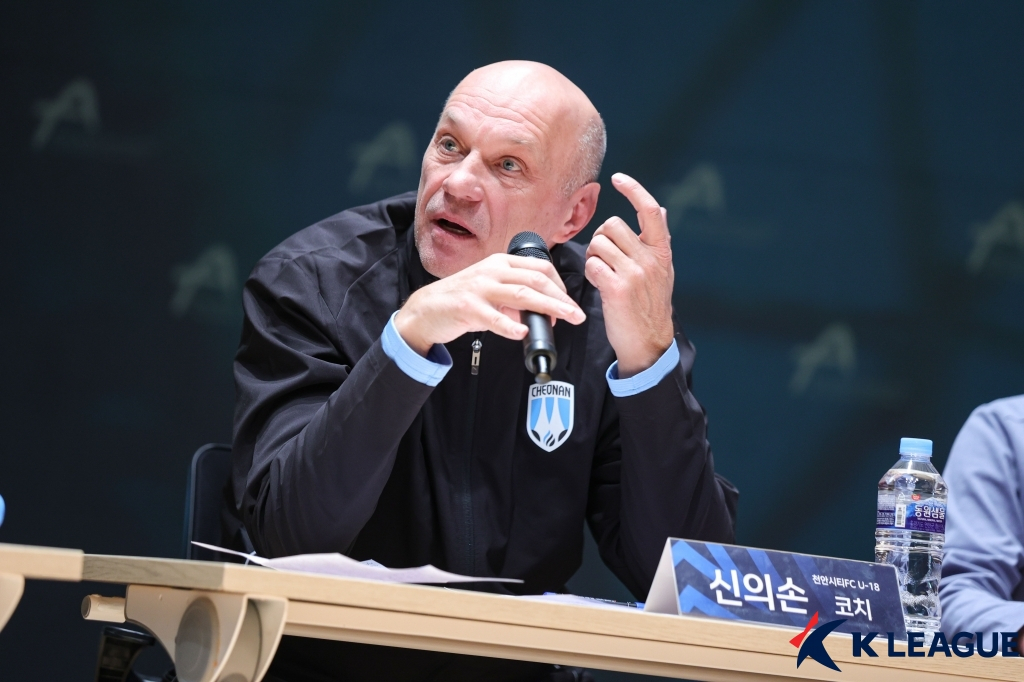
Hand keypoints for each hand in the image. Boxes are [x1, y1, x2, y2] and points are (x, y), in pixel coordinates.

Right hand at [394, 253, 585, 355]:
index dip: (559, 286)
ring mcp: (480, 288)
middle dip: (561, 298)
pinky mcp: (467, 307)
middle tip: (576, 314)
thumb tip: (541, 313)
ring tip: (565, 320)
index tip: (567, 304)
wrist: (425, 309)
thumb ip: (514, 298)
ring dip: (548, 308)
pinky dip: (510, 326)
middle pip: (536, 280)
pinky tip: (522, 334)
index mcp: (500, 263)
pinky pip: (493, 317)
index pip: (540, 267)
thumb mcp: (490, 290)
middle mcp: (492, 271)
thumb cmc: (461, 299)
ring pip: (522, 295)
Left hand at [585, 173, 674, 377]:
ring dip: (593, 256)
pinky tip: (599, 283)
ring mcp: (635, 273)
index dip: (634, 190)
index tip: (618, 178)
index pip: (650, 210)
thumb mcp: (663, 270)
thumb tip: (660, 211)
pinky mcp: (618, 289)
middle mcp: (650, 259)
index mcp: (662, 251)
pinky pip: (593, 265)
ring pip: (599, 244)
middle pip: (612, 226)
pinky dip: (590, 272)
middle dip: (601, 238)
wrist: (649, 341)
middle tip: (604, 257)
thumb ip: (657, 241)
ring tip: (602, 271)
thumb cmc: (651, 304)